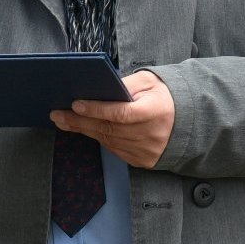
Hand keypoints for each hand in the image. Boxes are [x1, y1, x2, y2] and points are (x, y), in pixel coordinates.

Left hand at [49, 69, 173, 167]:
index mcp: (155, 111)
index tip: (76, 104)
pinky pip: (114, 149)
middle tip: (57, 114)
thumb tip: (99, 87)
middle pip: (109, 129)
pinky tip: (85, 129)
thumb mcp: (149, 82)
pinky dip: (99, 138)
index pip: (122, 113)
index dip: (97, 110)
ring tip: (63, 120)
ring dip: (84, 131)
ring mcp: (146, 151)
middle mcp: (150, 135)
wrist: (188, 122)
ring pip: (108, 140)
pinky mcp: (142, 161)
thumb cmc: (164, 97)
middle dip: (79, 121)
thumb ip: (126, 84)